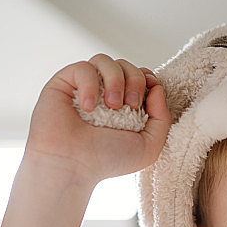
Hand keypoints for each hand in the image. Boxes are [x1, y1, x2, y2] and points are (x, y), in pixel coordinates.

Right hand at [25, 54, 171, 187]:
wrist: (72, 166)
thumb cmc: (107, 161)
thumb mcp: (149, 146)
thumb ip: (162, 118)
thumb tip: (156, 87)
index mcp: (123, 106)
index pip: (139, 75)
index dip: (147, 78)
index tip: (150, 94)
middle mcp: (103, 94)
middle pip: (125, 65)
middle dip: (135, 80)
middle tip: (131, 105)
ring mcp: (82, 87)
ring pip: (105, 60)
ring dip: (116, 80)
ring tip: (113, 106)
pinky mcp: (63, 83)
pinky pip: (83, 67)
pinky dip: (90, 84)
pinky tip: (88, 108)